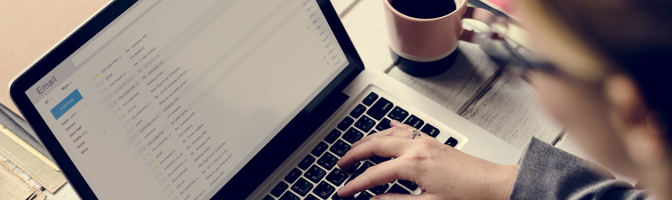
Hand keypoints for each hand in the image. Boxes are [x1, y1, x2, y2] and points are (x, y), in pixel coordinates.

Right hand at [336, 120, 518, 199]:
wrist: (496, 186)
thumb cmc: (469, 197)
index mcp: (413, 165)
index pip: (374, 175)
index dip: (355, 185)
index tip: (343, 191)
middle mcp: (417, 148)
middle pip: (375, 145)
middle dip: (354, 154)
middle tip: (340, 164)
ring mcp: (425, 142)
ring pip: (387, 133)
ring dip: (368, 140)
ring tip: (354, 149)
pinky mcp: (433, 142)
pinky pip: (405, 129)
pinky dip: (390, 129)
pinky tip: (386, 128)